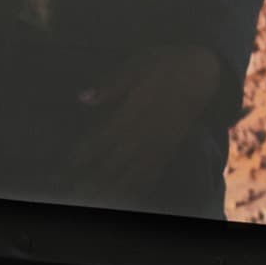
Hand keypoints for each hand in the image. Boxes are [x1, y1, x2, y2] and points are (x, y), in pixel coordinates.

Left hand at [70, 44, 226, 196]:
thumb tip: (83, 98)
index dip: (79, 158)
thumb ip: (110, 85)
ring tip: (89, 200)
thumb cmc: (165, 64)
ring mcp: (158, 146)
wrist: (203, 72)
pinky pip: (151, 175)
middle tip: (69, 194)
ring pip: (130, 175)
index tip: (62, 170)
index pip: (99, 141)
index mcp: (131, 113)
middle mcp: (144, 135)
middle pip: (111, 165)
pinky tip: (123, 198)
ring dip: (109, 190)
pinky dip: (135, 189)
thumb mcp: (136, 65)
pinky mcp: (169, 150)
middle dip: (89, 182)